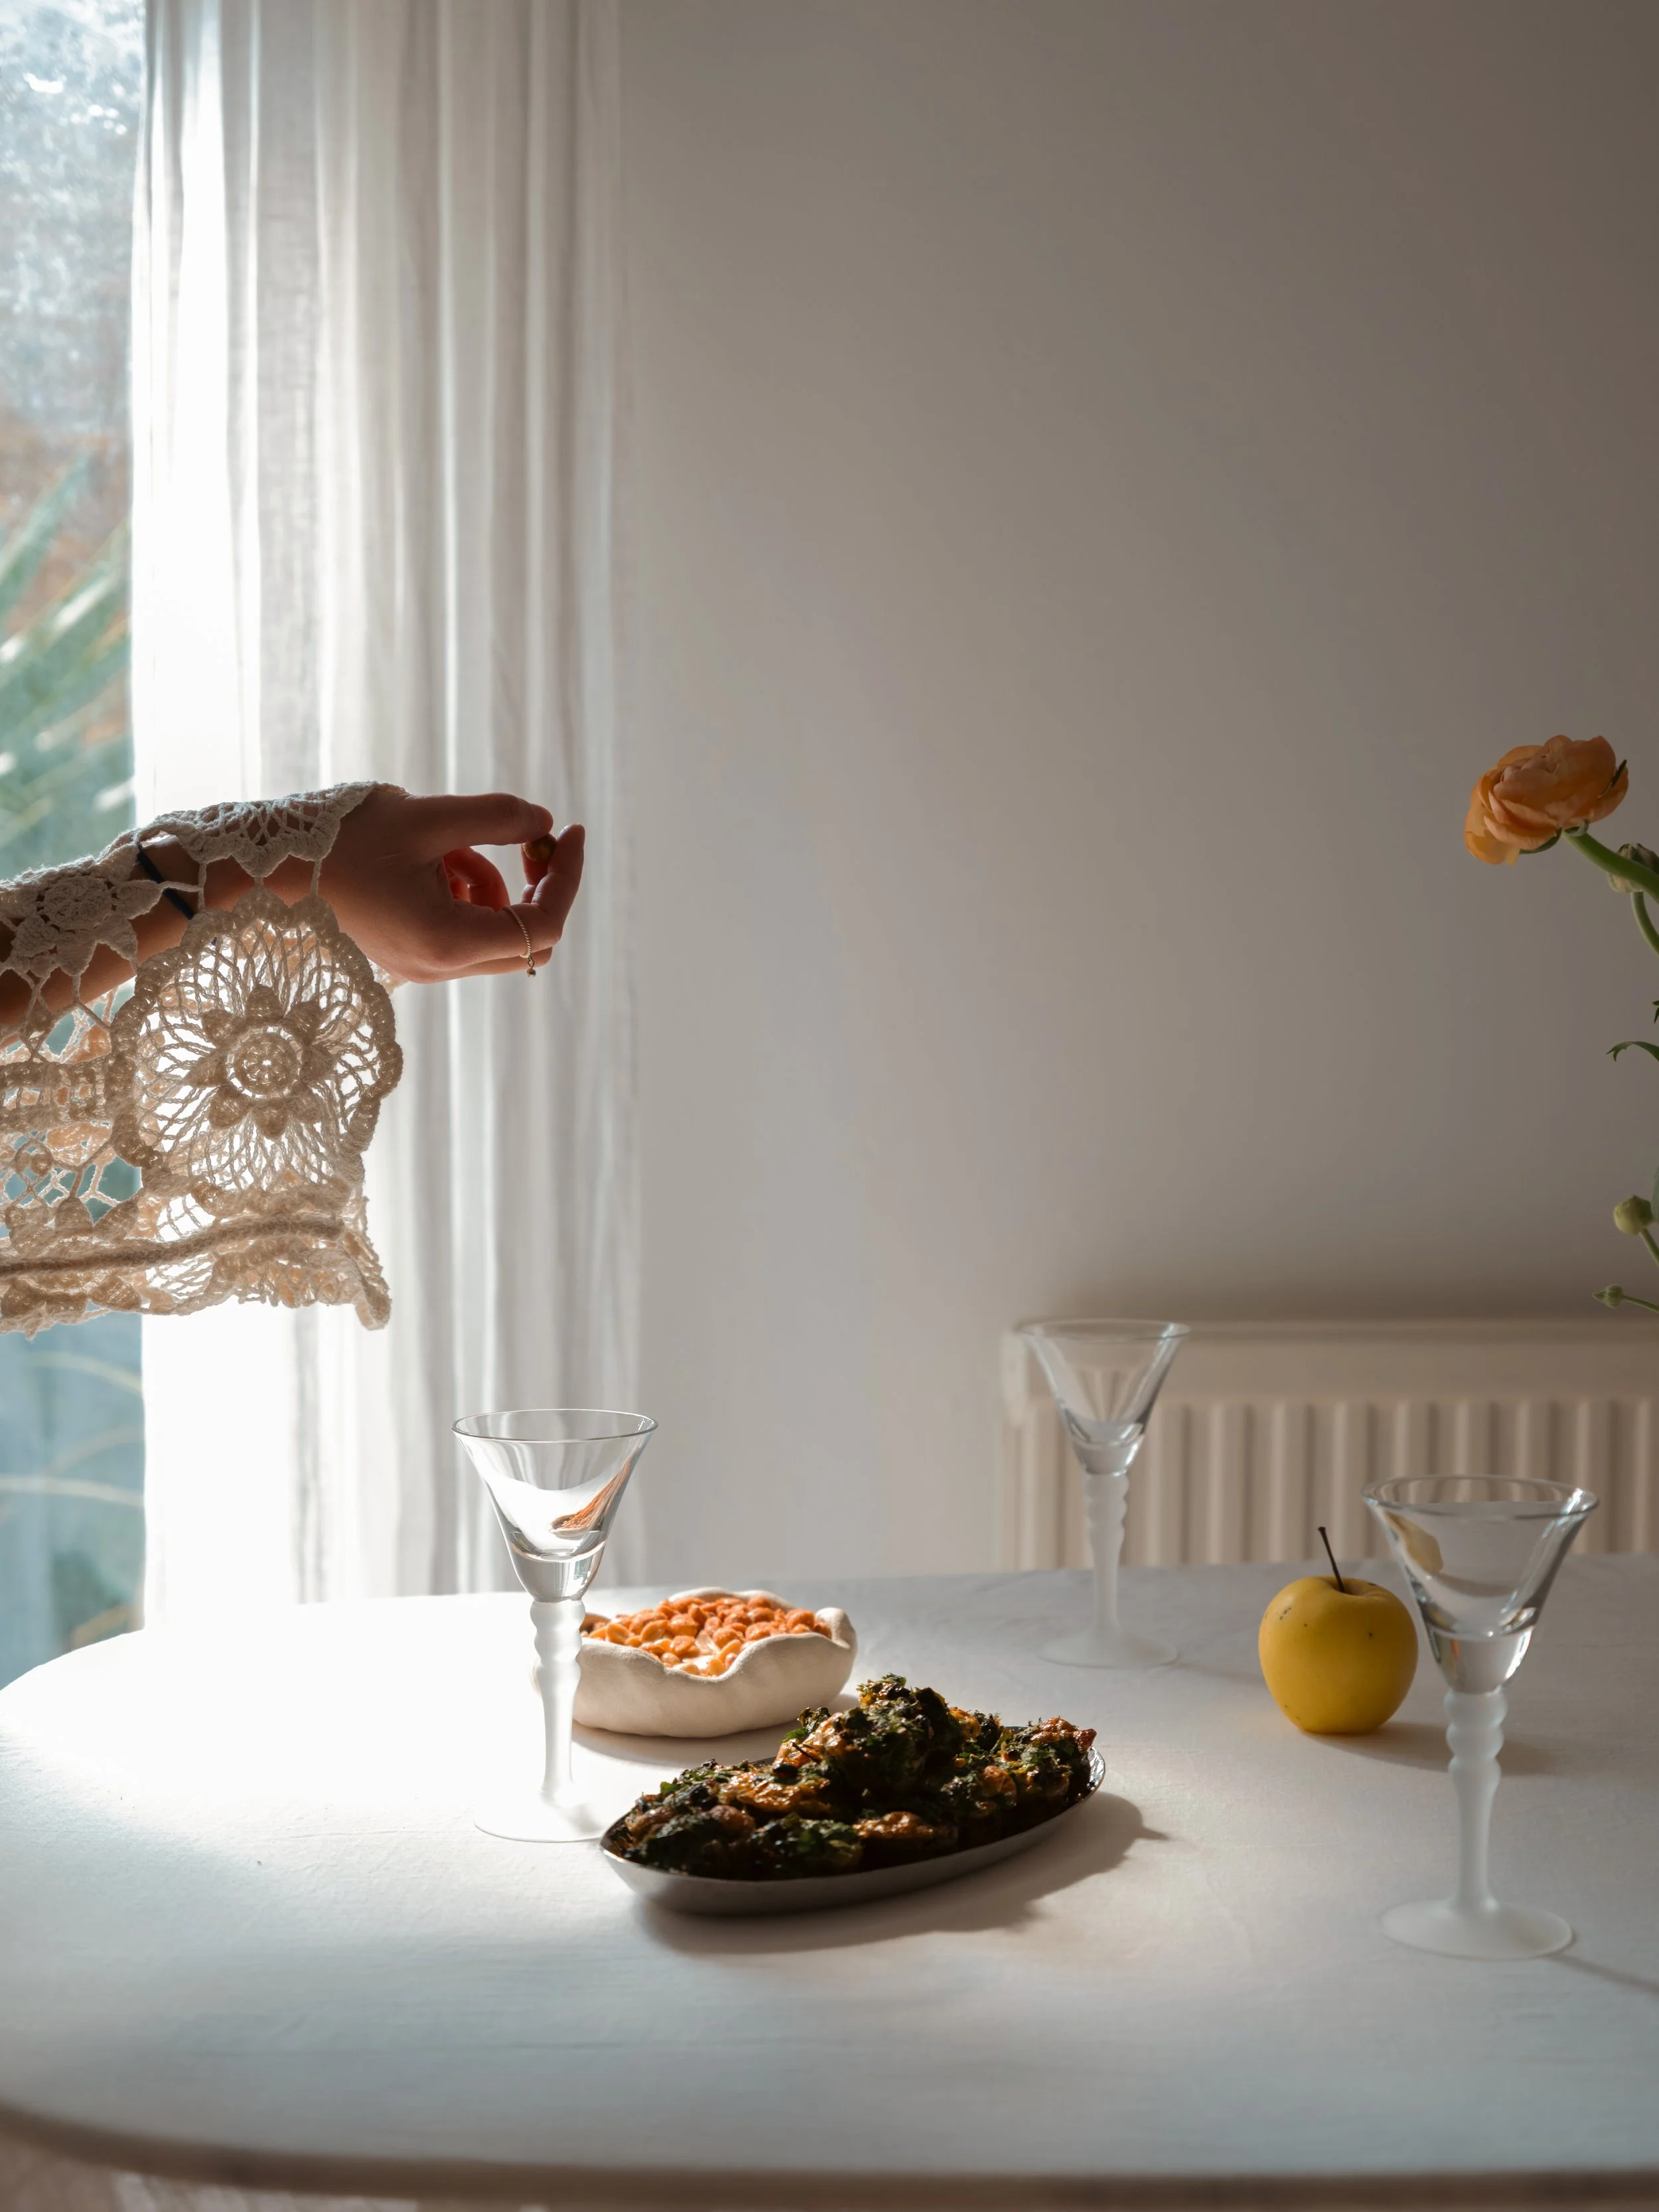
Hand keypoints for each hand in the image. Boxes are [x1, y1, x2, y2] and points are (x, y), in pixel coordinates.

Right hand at [296, 786, 585, 982]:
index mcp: (449, 942)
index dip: (566, 877)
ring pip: (494, 928)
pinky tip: (429, 858)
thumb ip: (495, 819)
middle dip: (535, 884)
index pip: (542, 925)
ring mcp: (426, 965)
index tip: (569, 830)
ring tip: (449, 842)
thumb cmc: (341, 841)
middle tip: (527, 836)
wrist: (267, 870)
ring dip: (491, 879)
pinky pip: (463, 924)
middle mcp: (441, 967)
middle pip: (528, 940)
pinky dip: (463, 887)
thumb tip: (546, 823)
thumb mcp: (425, 817)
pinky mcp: (412, 952)